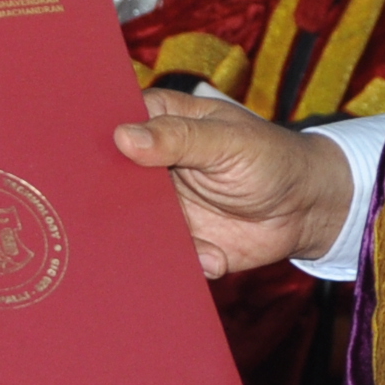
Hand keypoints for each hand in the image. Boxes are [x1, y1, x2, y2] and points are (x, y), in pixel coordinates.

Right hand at [112, 89, 350, 277]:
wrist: (306, 208)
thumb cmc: (271, 157)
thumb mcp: (227, 141)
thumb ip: (178, 138)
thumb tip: (124, 137)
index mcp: (162, 123)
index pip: (116, 126)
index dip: (98, 142)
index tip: (78, 161)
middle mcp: (155, 165)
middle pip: (114, 181)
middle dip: (111, 200)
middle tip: (123, 213)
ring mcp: (165, 205)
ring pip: (134, 224)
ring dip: (150, 240)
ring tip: (186, 243)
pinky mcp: (181, 240)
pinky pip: (166, 254)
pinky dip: (189, 260)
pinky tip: (217, 257)